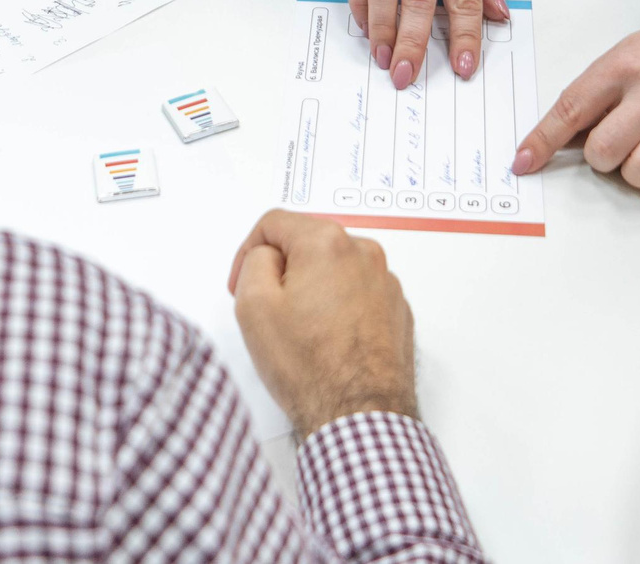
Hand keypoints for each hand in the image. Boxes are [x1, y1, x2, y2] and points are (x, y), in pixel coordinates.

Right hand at [230, 210, 417, 438]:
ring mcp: (386, 284)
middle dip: (283, 271)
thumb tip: (269, 256)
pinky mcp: (398, 312)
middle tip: (269, 312)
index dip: (247, 252)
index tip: (240, 284)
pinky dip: (340, 310)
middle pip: (308, 245)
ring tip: (301, 333)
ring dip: (313, 291)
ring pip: (334, 271)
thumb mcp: (253, 305)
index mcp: (328, 243)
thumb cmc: (309, 365)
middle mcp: (365, 254)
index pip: (274, 224)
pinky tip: (329, 343)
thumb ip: (255, 261)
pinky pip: (359, 296)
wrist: (361, 415)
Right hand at [340, 0, 504, 88]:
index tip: (463, 68)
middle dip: (413, 44)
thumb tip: (500, 17)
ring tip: (383, 60)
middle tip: (407, 76)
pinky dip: (362, 9)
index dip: (465, 37)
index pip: (466, 0)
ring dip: (383, 32)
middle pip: (420, 2)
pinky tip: (368, 30)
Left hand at [514, 3, 639, 200]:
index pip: (571, 109)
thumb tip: (556, 142)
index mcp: (622, 67)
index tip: (524, 163)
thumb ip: (592, 94)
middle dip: (603, 156)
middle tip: (620, 138)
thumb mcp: (622, 57)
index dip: (543, 141)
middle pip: (604, 152)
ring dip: (638, 172)